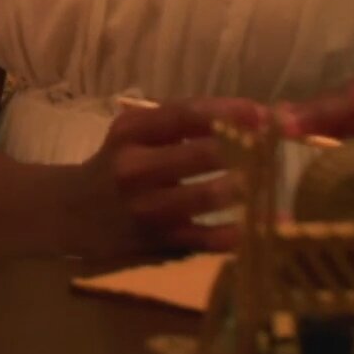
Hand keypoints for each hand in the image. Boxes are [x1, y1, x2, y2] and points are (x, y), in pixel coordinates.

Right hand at [65, 97, 266, 258]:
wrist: (71, 212)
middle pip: (201, 154)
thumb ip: (182, 122)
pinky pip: (208, 238)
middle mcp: (135, 168)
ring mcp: (147, 208)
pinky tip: (269, 225)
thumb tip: (252, 115)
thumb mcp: (135, 133)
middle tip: (282, 145)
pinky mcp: (158, 241)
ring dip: (248, 187)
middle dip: (248, 148)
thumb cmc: (116, 164)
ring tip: (276, 179)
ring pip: (207, 196)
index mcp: (132, 133)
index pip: (185, 115)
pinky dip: (241, 232)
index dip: (230, 111)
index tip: (266, 113)